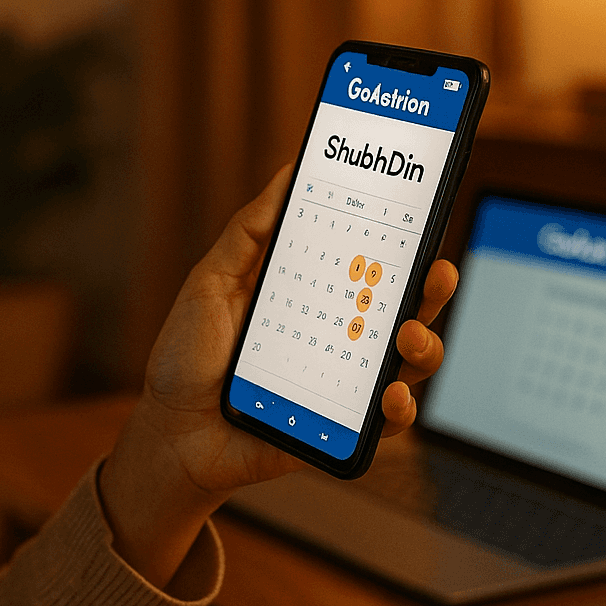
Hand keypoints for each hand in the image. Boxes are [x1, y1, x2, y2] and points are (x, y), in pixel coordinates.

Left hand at [99, 165, 457, 586]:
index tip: (420, 214)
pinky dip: (400, 407)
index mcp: (310, 294)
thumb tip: (287, 174)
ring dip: (424, 344)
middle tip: (435, 273)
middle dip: (431, 287)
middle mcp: (336, 334)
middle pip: (401, 305)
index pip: (366, 261)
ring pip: (408, 360)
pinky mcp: (341, 427)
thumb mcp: (211, 282)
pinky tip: (389, 395)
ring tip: (407, 336)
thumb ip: (249, 232)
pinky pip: (388, 420)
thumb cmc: (187, 356)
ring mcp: (343, 381)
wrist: (170, 432)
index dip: (399, 239)